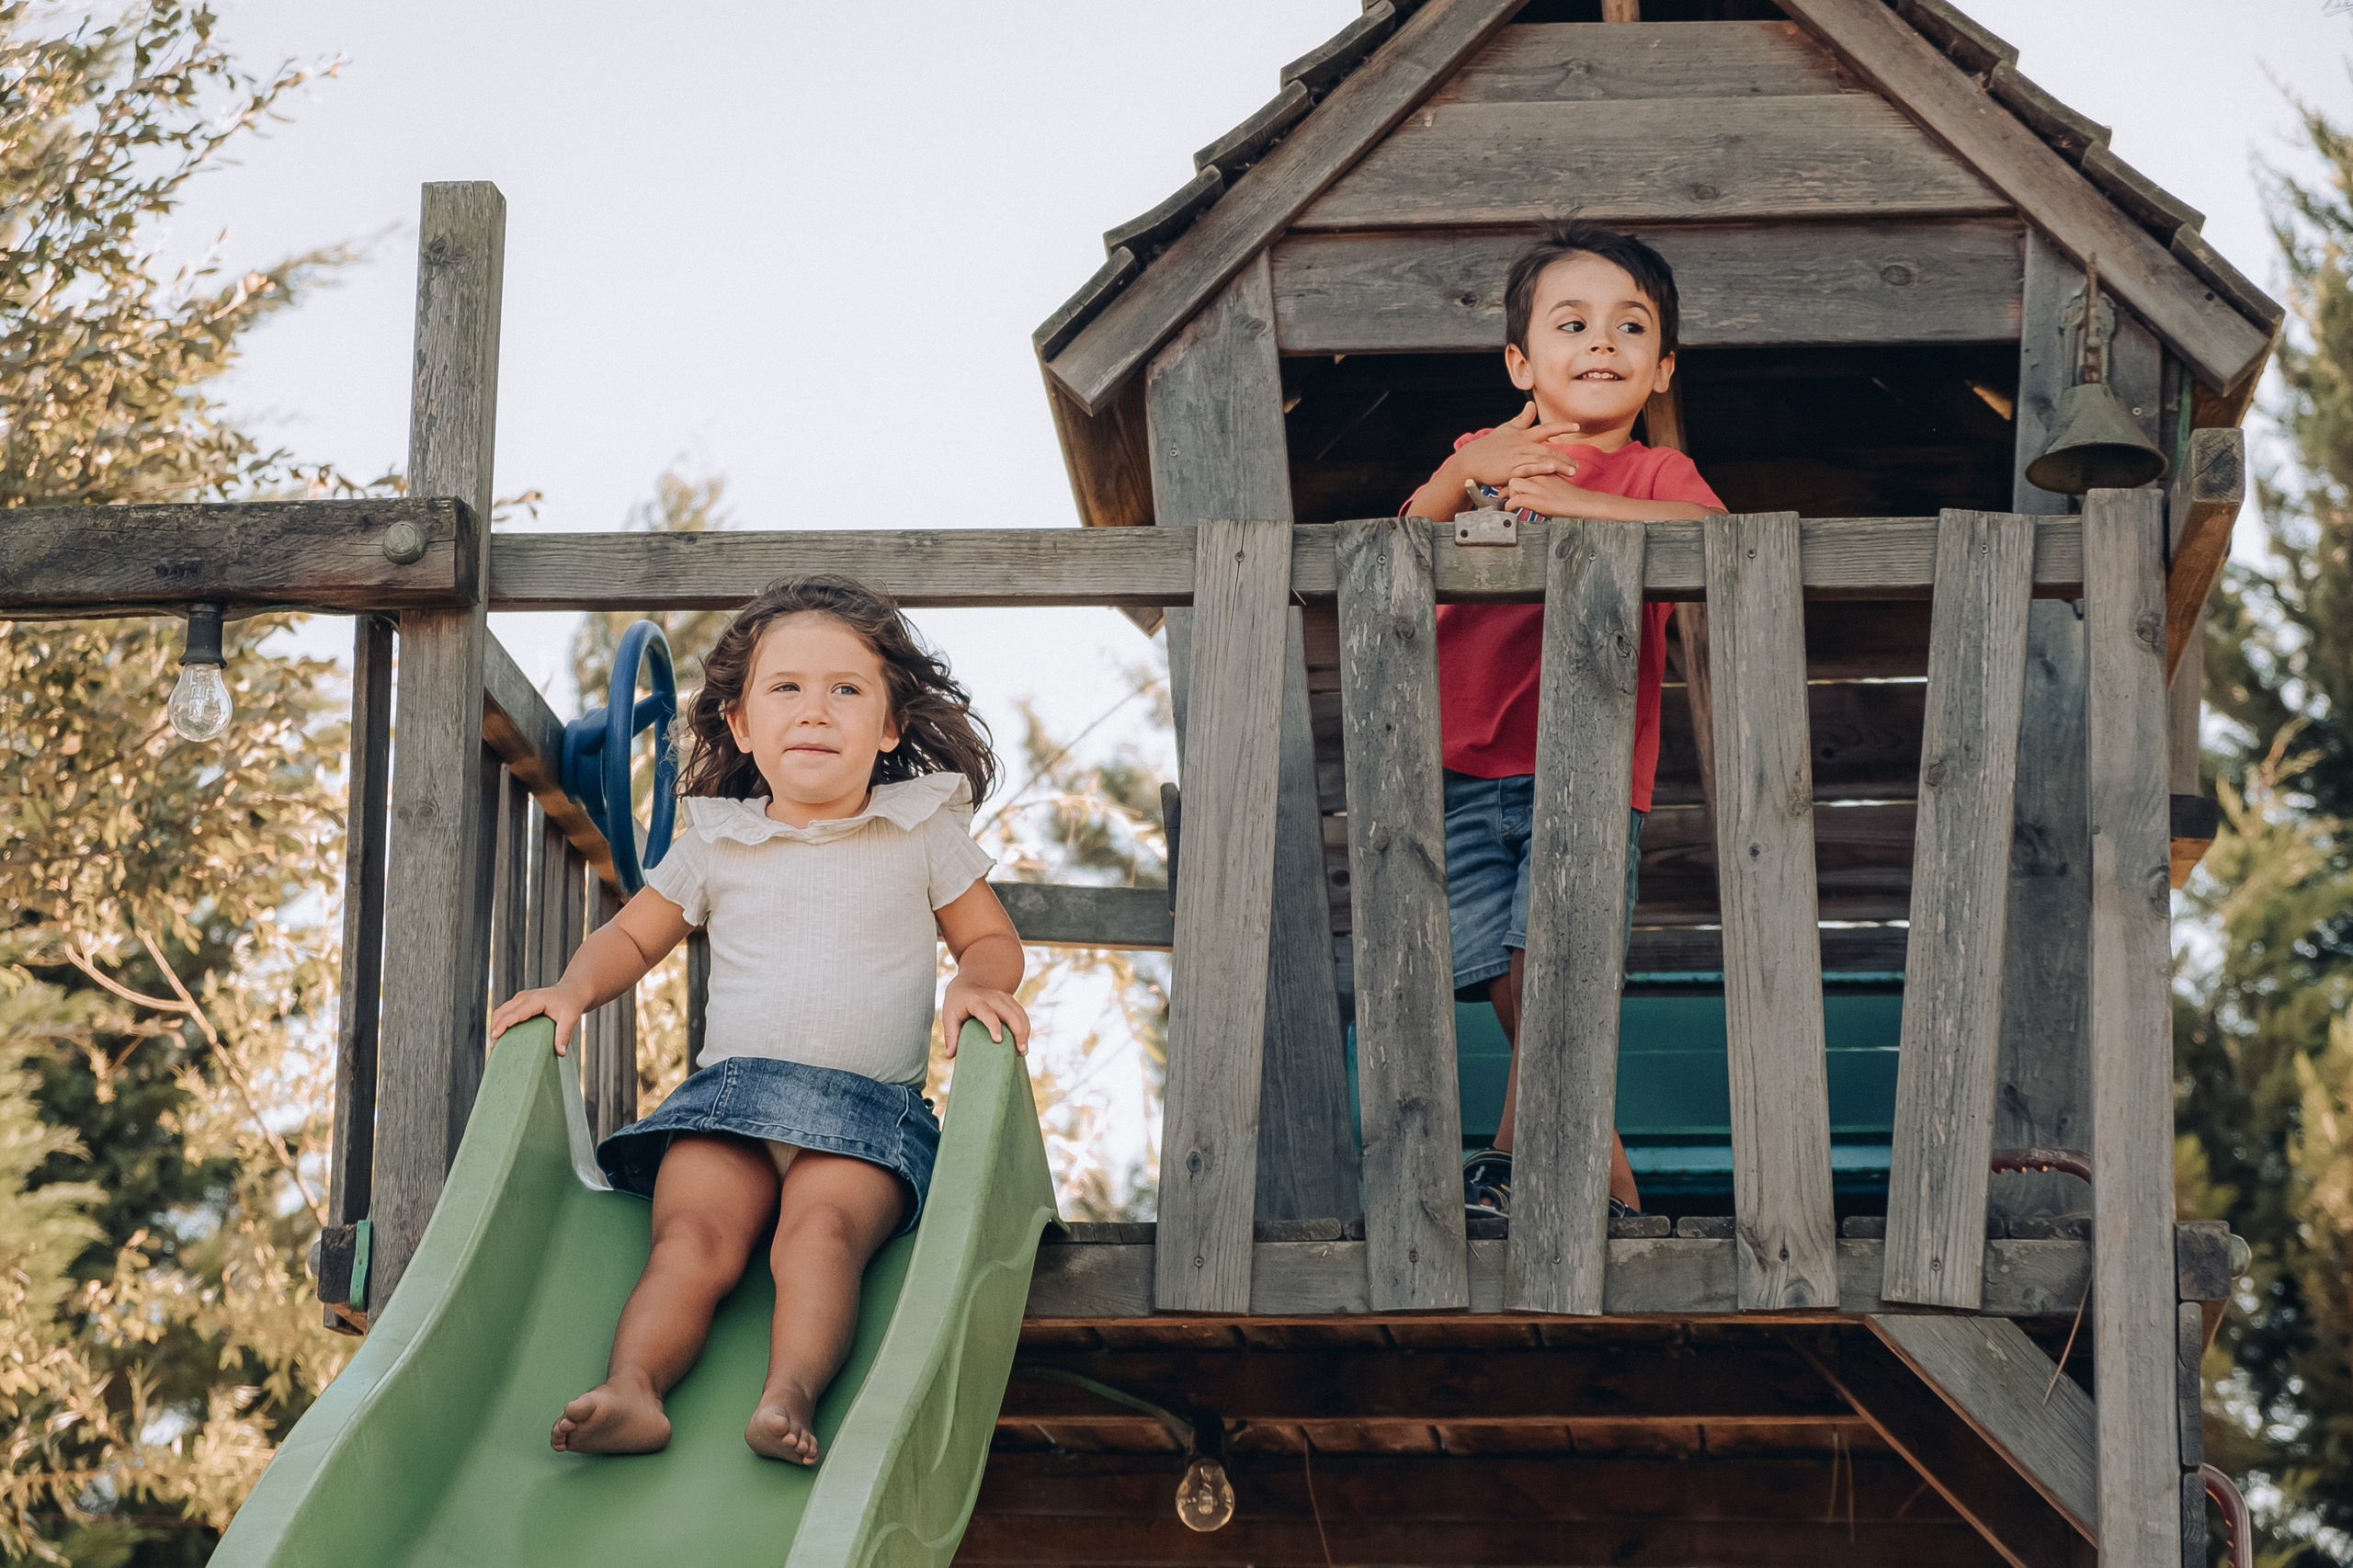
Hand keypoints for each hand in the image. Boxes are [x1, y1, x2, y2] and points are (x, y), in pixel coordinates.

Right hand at [489, 985, 588, 1055]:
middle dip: (495, 1029)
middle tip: (495, 1048)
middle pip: (501, 1012)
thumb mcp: (569, 1019)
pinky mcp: (519, 1001)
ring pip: (501, 1011)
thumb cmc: (571, 1004)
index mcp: (534, 1000)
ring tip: (497, 1044)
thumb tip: (561, 1053)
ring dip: (496, 1026)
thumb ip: (563, 1035)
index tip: (494, 1039)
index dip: (502, 1026)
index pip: (513, 1014)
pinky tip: (503, 1036)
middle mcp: (524, 997)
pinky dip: (500, 1022)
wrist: (571, 991)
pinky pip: (505, 1011)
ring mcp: (520, 998)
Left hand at [942, 977, 1029, 1055]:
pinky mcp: (1010, 1000)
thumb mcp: (949, 1016)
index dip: (994, 1026)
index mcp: (975, 1000)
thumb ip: (951, 1035)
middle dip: (1018, 1032)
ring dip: (1024, 1031)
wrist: (967, 984)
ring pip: (1019, 1013)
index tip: (999, 1040)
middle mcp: (992, 997)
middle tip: (1020, 1051)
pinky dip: (1025, 1027)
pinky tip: (1023, 1041)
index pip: (987, 1013)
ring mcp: (1003, 997)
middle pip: (1010, 1013)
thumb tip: (950, 1056)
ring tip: (1023, 1051)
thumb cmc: (957, 1003)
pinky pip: (1021, 1014)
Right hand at [1452, 402, 1582, 489]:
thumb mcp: (1507, 429)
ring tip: (1573, 471)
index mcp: (1523, 435)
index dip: (1562, 426)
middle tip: (1578, 465)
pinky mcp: (1510, 470)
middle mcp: (1523, 445)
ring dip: (1559, 465)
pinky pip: (1528, 469)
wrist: (1472, 460)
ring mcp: (1517, 457)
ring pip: (1542, 459)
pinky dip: (1541, 468)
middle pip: (1549, 449)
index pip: (1546, 428)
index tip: (1577, 426)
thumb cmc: (1489, 445)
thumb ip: (1522, 419)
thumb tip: (1531, 405)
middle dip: (1566, 457)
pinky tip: (1552, 470)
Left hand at [1501, 470, 1607, 518]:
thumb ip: (1539, 478)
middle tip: (1502, 495)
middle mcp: (1539, 473)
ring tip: (1509, 503)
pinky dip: (1510, 507)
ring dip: (1509, 495)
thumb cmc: (1568, 495)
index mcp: (1542, 467)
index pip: (1519, 465)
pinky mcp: (1538, 499)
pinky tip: (1511, 511)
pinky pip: (1516, 500)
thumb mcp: (1552, 480)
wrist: (1582, 503)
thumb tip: (1524, 485)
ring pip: (1512, 484)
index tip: (1505, 484)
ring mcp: (1538, 486)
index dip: (1510, 475)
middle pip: (1513, 473)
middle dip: (1505, 486)